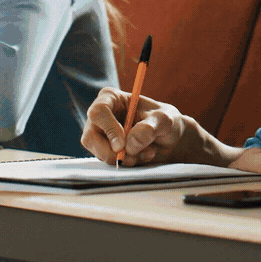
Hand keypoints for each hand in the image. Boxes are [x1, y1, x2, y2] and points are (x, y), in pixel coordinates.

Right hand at [82, 88, 234, 166]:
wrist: (170, 139)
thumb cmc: (166, 122)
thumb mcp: (165, 120)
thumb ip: (150, 127)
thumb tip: (130, 143)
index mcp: (111, 98)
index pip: (98, 112)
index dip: (109, 129)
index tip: (122, 144)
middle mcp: (101, 116)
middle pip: (91, 137)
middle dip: (112, 151)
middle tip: (133, 156)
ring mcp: (101, 135)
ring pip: (98, 153)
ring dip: (124, 158)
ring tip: (147, 152)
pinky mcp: (105, 151)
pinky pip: (107, 162)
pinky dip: (126, 163)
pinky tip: (141, 157)